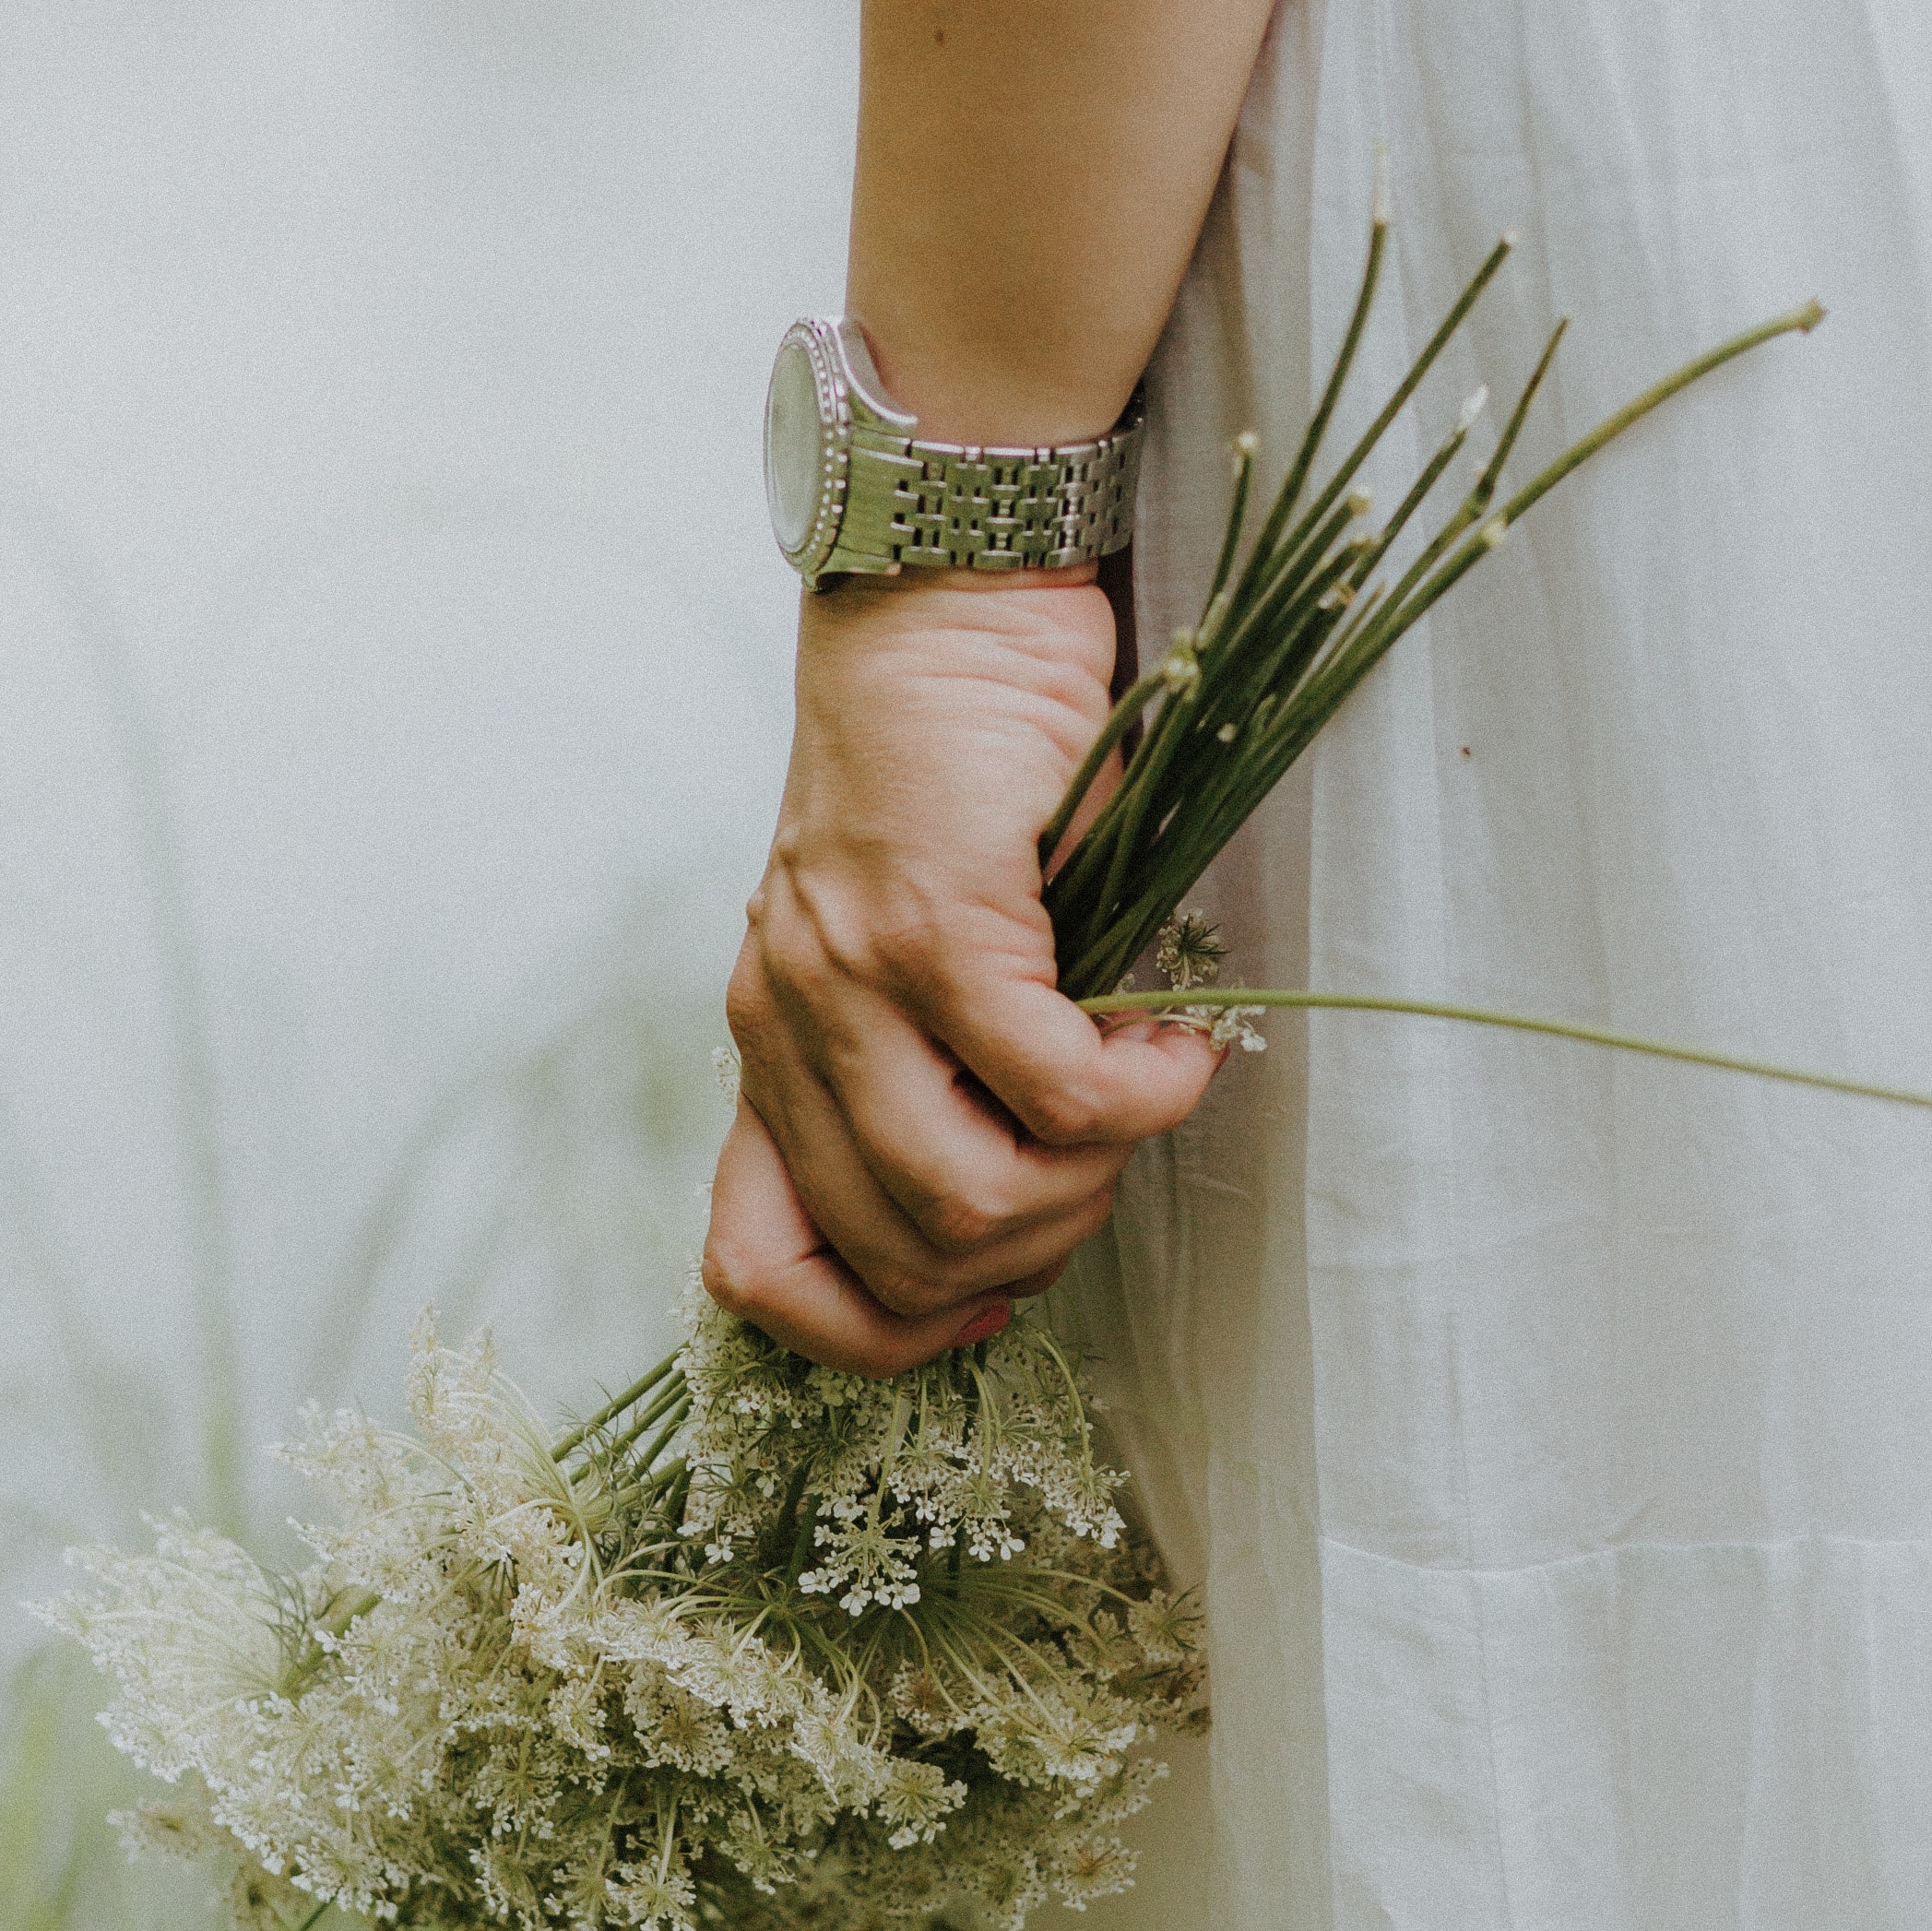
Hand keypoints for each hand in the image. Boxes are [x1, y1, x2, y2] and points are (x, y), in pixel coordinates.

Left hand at [703, 571, 1222, 1373]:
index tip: (980, 1298)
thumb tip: (1032, 1203)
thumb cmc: (956, 776)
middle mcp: (785, 1028)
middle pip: (899, 1257)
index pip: (755, 1272)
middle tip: (1105, 1170)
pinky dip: (1136, 1095)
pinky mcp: (936, 921)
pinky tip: (1176, 1047)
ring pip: (968, 1196)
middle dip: (1033, 1253)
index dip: (874, 1332)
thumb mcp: (912, 949)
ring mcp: (850, 979)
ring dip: (1088, 1184)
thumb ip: (935, 1070)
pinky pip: (1048, 1085)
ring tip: (1141, 1103)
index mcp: (769, 1051)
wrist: (945, 598)